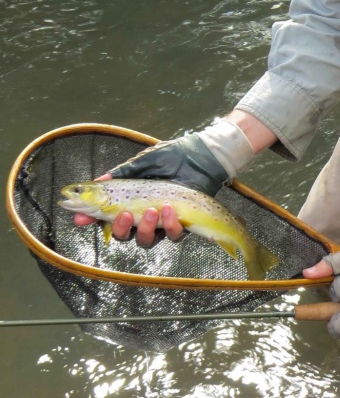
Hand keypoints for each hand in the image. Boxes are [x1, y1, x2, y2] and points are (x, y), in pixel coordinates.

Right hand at [73, 116, 255, 243]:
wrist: (201, 157)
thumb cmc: (171, 157)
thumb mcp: (144, 162)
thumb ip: (122, 174)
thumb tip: (98, 181)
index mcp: (129, 201)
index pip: (105, 215)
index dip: (91, 219)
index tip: (79, 218)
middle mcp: (142, 216)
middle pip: (123, 235)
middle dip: (120, 228)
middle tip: (125, 214)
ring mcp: (162, 223)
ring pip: (146, 240)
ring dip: (147, 228)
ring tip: (153, 210)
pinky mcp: (181, 225)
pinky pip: (173, 236)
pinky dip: (170, 225)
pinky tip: (170, 209)